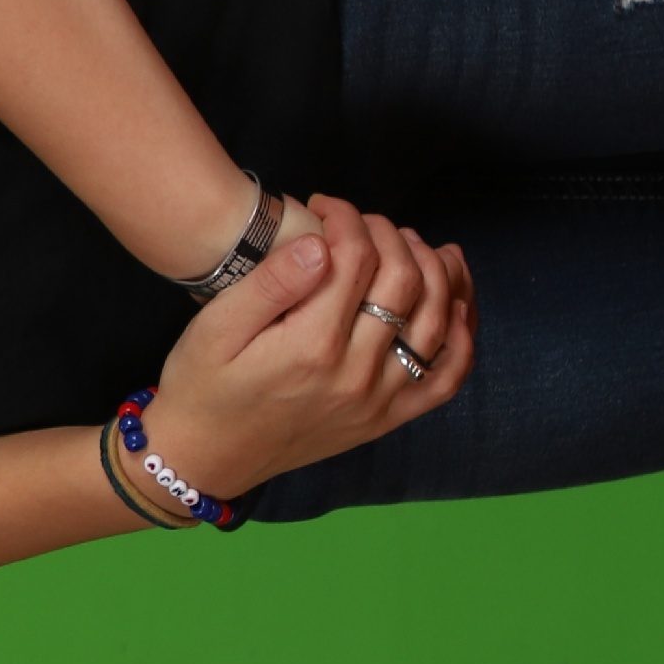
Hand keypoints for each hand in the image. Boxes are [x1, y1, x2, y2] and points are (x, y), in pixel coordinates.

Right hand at [132, 193, 475, 510]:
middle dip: (388, 234)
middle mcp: (356, 375)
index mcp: (311, 346)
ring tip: (412, 243)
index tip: (325, 205)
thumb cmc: (201, 386)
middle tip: (361, 222)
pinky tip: (454, 303)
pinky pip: (446, 378)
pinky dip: (462, 336)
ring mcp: (378, 400)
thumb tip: (321, 245)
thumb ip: (270, 286)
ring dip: (436, 270)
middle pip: (404, 280)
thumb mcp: (213, 329)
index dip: (347, 217)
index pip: (356, 257)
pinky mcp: (386, 419)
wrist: (205, 458)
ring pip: (438, 321)